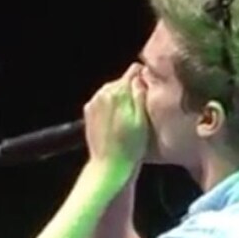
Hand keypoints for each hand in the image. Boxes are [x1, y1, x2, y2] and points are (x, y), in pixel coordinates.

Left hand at [82, 63, 148, 177]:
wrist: (108, 166)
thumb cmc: (130, 147)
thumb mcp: (142, 120)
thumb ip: (140, 94)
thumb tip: (140, 76)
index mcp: (117, 92)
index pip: (133, 71)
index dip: (144, 78)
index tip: (149, 91)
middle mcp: (102, 93)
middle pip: (122, 81)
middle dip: (132, 90)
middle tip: (141, 110)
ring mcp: (93, 102)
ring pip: (112, 90)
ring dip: (122, 99)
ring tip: (130, 119)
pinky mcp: (88, 111)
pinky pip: (104, 101)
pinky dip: (111, 107)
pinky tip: (118, 122)